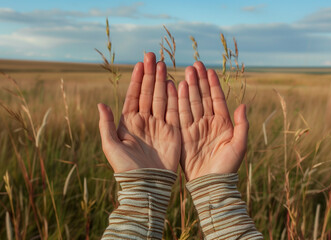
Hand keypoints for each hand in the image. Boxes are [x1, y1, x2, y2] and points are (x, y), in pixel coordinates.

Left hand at [98, 53, 180, 172]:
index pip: (134, 96)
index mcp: (129, 122)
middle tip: (152, 56)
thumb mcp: (111, 146)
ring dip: (161, 81)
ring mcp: (159, 125)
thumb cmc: (125, 168)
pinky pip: (173, 111)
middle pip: (148, 92)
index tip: (139, 64)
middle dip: (150, 74)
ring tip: (163, 64)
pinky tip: (173, 84)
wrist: (146, 185)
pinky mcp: (172, 132)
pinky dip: (173, 98)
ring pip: (160, 98)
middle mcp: (144, 120)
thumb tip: (101, 104)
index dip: (137, 80)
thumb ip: (106, 125)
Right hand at [178, 62, 248, 180]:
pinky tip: (176, 89)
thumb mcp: (239, 146)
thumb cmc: (228, 167)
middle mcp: (208, 123)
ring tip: (186, 73)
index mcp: (223, 124)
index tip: (209, 70)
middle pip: (202, 97)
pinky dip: (178, 103)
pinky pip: (180, 116)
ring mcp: (195, 128)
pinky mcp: (183, 135)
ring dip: (188, 88)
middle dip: (199, 81)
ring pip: (191, 103)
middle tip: (194, 65)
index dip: (213, 85)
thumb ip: (242, 125)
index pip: (217, 99)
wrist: (211, 184)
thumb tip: (243, 104)